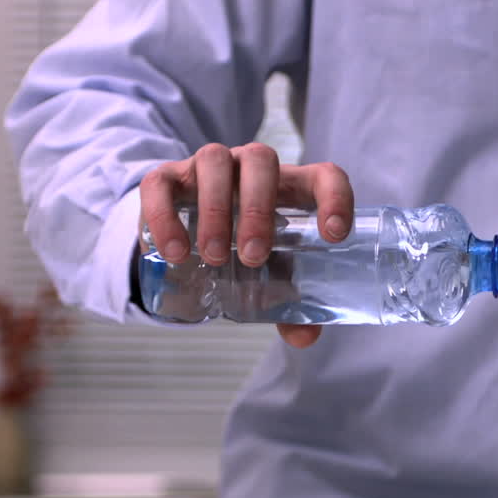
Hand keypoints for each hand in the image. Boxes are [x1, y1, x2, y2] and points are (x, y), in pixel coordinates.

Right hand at [138, 142, 353, 347]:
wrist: (189, 231)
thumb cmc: (246, 248)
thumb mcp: (272, 273)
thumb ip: (290, 304)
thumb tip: (305, 336)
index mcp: (291, 186)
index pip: (325, 176)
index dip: (335, 198)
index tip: (334, 236)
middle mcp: (251, 166)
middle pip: (261, 161)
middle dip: (258, 208)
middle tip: (253, 257)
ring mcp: (209, 166)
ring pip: (214, 161)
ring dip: (215, 209)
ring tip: (214, 257)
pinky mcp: (167, 177)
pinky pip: (161, 184)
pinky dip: (165, 216)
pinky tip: (174, 252)